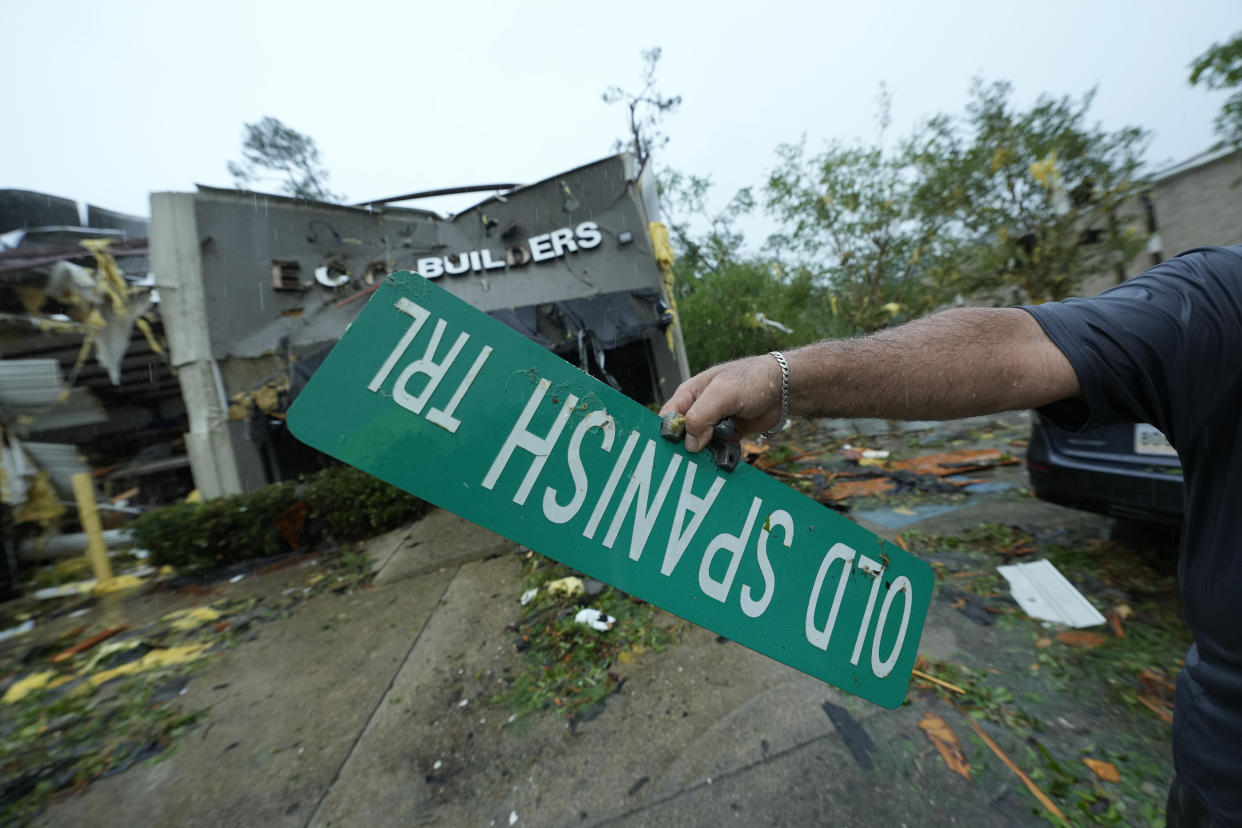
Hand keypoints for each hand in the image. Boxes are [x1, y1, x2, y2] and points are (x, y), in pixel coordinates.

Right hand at [659, 354, 782, 451]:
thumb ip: (701, 415)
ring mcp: (713, 424)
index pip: (668, 418)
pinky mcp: (727, 434)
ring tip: (717, 456)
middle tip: (696, 460)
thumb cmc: (752, 380)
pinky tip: (728, 457)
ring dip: (706, 455)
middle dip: (688, 450)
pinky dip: (722, 456)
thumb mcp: (723, 393)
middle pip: (682, 436)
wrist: (784, 388)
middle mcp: (698, 410)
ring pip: (700, 447)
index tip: (678, 449)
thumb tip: (689, 444)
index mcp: (689, 395)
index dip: (670, 434)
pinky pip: (717, 451)